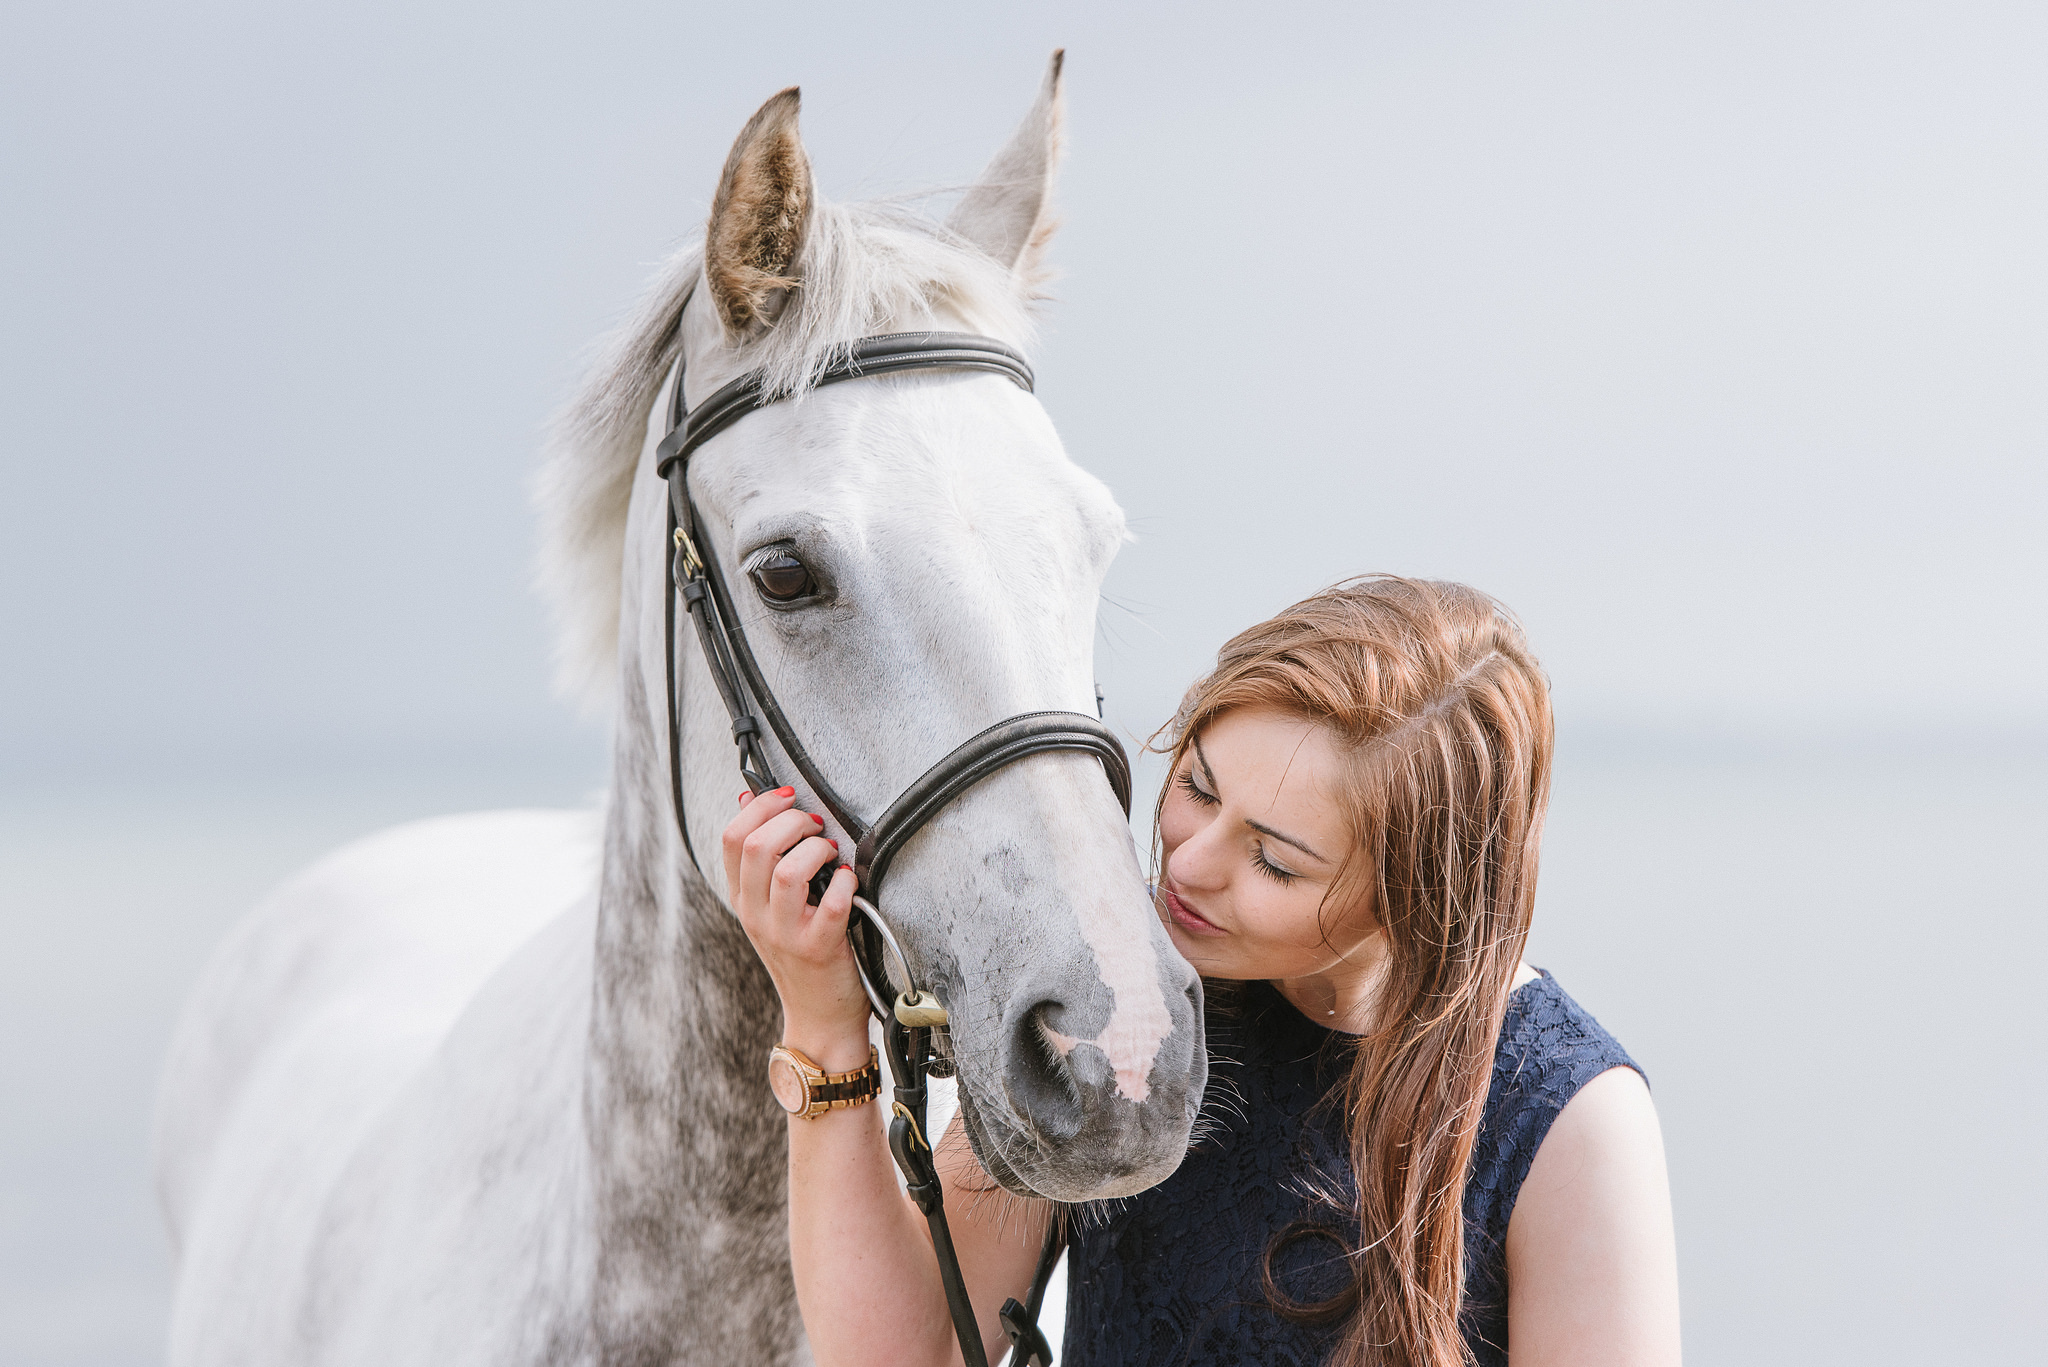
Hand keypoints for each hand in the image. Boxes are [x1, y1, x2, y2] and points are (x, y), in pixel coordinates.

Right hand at [722, 787, 871, 1069]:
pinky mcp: (819, 949)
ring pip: (787, 872)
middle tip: (816, 826)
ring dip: (816, 850)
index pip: (732, 838)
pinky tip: (849, 881)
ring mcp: (785, 934)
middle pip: (757, 847)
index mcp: (742, 898)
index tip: (789, 797)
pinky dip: (846, 885)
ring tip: (831, 853)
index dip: (762, 807)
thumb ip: (760, 858)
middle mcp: (756, 915)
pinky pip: (832, 906)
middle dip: (792, 822)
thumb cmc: (801, 951)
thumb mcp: (768, 905)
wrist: (818, 1015)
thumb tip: (748, 799)